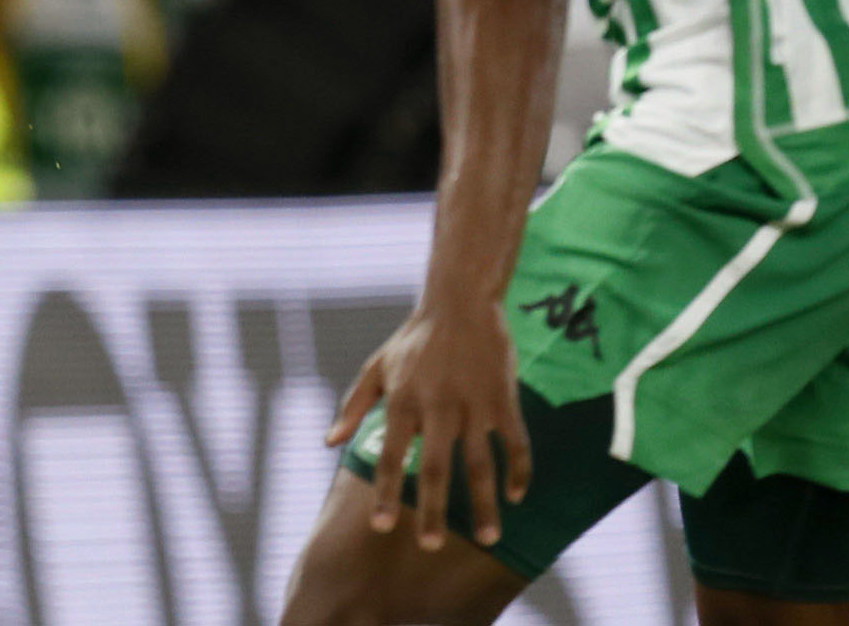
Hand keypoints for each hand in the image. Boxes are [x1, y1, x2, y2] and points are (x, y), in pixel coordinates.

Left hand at [327, 298, 530, 548]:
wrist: (459, 301)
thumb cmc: (413, 339)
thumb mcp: (376, 368)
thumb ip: (353, 406)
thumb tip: (330, 443)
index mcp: (403, 401)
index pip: (392, 455)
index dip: (387, 492)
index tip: (382, 527)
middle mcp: (438, 407)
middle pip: (436, 468)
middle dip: (433, 510)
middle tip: (431, 546)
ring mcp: (474, 404)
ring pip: (481, 463)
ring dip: (485, 504)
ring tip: (488, 539)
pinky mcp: (502, 398)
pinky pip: (515, 441)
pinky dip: (518, 470)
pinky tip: (516, 495)